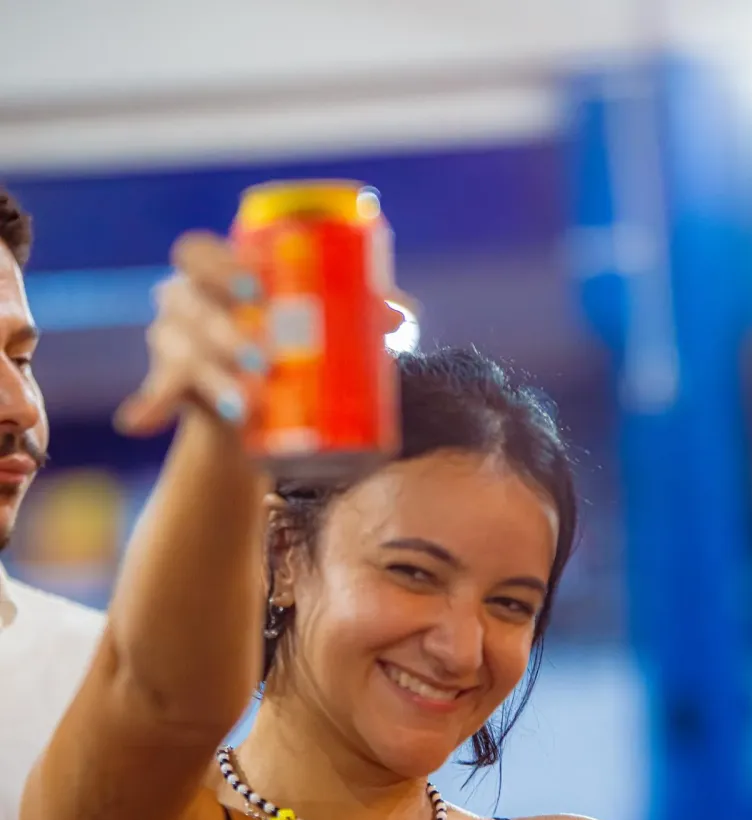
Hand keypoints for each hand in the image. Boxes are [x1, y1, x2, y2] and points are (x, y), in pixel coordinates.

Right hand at [113, 231, 409, 438]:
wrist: (261, 411)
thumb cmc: (297, 349)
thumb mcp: (325, 326)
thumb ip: (359, 311)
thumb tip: (404, 314)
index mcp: (213, 273)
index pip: (201, 252)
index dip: (224, 263)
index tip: (259, 283)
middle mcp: (184, 301)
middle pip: (191, 304)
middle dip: (225, 330)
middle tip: (265, 356)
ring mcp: (170, 342)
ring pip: (180, 352)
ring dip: (212, 377)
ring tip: (248, 403)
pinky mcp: (169, 385)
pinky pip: (156, 394)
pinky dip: (147, 408)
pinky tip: (136, 423)